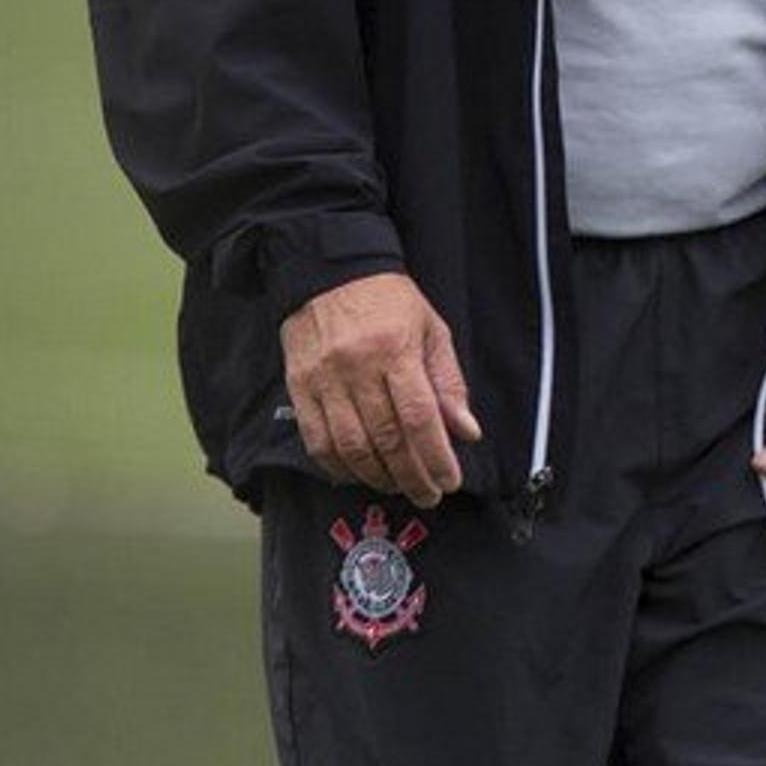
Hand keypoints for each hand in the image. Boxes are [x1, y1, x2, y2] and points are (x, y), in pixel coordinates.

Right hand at [281, 273, 480, 504]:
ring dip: (377, 476)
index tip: (449, 480)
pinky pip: (316, 440)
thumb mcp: (431, 330)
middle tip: (428, 494)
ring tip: (397, 485)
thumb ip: (448, 382)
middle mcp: (357, 366)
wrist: (329, 272)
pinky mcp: (299, 387)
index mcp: (395, 349)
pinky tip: (358, 474)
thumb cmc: (389, 302)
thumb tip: (466, 432)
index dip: (436, 457)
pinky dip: (338, 467)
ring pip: (350, 447)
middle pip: (385, 439)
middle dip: (411, 476)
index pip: (418, 416)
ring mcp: (323, 379)